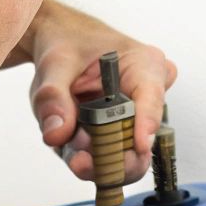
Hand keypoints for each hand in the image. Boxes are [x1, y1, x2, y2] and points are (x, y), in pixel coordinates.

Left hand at [20, 0, 175, 183]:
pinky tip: (71, 147)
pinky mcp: (118, 140)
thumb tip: (56, 134)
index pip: (152, 98)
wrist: (61, 44)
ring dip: (94, 162)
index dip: (146, 124)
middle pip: (142, 141)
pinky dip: (87, 161)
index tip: (139, 145)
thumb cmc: (68, 43)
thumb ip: (52, 97)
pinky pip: (109, 161)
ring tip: (70, 148)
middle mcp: (146, 96)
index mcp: (144, 65)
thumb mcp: (55, 64)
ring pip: (125, 158)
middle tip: (81, 160)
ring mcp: (134, 121)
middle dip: (111, 157)